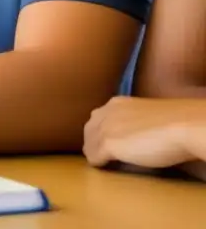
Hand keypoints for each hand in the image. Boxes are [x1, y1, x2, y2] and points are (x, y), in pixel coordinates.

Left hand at [84, 96, 205, 168]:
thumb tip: (133, 134)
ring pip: (89, 145)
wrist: (182, 125)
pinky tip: (105, 168)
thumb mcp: (146, 115)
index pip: (96, 118)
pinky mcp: (108, 143)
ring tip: (102, 164)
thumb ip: (134, 120)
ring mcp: (105, 127)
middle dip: (93, 143)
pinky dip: (99, 164)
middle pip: (88, 131)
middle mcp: (106, 112)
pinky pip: (94, 157)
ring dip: (95, 155)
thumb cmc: (174, 122)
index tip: (104, 143)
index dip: (99, 132)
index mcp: (116, 102)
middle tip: (100, 156)